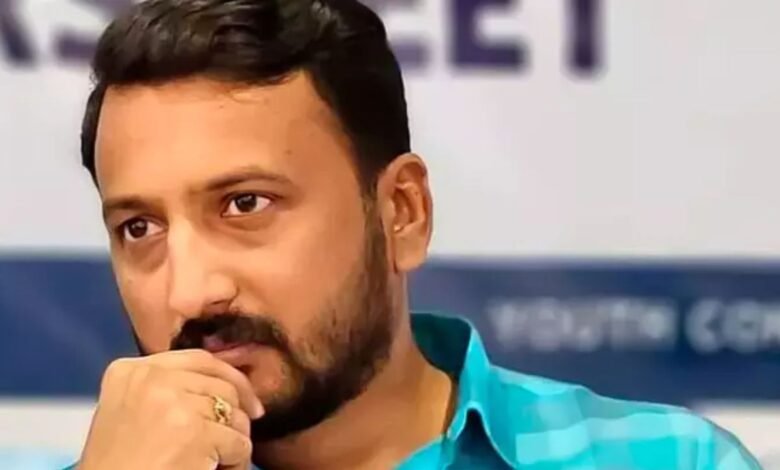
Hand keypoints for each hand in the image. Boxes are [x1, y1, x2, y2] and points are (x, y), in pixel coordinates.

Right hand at [76, 349, 263, 469]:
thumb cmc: (118, 465)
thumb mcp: (129, 410)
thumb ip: (167, 389)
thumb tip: (227, 384)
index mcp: (131, 371)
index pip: (200, 360)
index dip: (230, 378)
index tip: (246, 400)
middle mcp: (152, 379)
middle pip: (222, 386)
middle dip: (236, 415)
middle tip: (235, 439)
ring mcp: (174, 404)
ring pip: (235, 415)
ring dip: (234, 442)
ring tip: (217, 462)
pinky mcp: (195, 433)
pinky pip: (239, 443)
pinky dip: (236, 462)